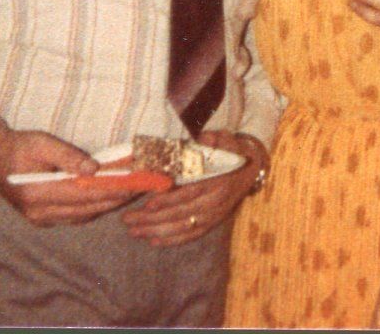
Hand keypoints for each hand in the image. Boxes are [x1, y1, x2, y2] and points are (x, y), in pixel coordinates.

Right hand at [0, 119, 142, 226]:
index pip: (84, 195)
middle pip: (87, 209)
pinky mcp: (42, 219)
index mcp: (37, 194)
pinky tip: (109, 196)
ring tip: (130, 191)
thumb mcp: (42, 143)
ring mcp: (40, 219)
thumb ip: (69, 157)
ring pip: (82, 216)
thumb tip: (96, 169)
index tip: (135, 184)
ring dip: (107, 205)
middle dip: (116, 199)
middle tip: (140, 188)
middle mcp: (38, 213)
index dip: (112, 191)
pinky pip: (74, 216)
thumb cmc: (18, 146)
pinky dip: (93, 207)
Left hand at [120, 130, 267, 245]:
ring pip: (183, 226)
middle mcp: (216, 200)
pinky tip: (154, 240)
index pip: (190, 192)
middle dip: (152, 219)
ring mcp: (215, 214)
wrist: (251, 167)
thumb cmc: (231, 151)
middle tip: (128, 220)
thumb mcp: (224, 139)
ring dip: (157, 230)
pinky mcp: (214, 222)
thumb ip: (212, 140)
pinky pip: (192, 234)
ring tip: (134, 231)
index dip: (169, 200)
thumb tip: (202, 138)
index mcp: (217, 179)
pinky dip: (173, 239)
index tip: (147, 204)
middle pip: (181, 213)